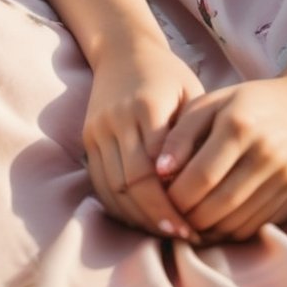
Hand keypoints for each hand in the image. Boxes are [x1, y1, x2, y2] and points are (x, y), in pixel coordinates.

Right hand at [83, 37, 205, 240]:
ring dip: (137, 218)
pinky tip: (141, 219)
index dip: (171, 201)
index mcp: (146, 105)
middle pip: (131, 183)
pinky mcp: (87, 139)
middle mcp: (117, 118)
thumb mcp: (190, 94)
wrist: (125, 50)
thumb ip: (192, 136)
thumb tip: (199, 186)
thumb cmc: (168, 75)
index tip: (192, 224)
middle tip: (182, 236)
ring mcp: (98, 130)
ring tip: (163, 233)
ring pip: (112, 189)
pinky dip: (118, 207)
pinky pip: (99, 184)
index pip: (154, 167)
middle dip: (155, 217)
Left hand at [154, 75, 286, 242]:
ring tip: (191, 219)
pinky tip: (217, 220)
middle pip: (216, 205)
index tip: (162, 196)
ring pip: (234, 223)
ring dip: (207, 230)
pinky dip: (229, 231)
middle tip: (174, 213)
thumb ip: (181, 134)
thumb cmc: (247, 104)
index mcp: (241, 124)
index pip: (200, 176)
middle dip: (188, 218)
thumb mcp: (212, 103)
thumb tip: (159, 172)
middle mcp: (266, 153)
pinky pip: (253, 228)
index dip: (175, 195)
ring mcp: (284, 178)